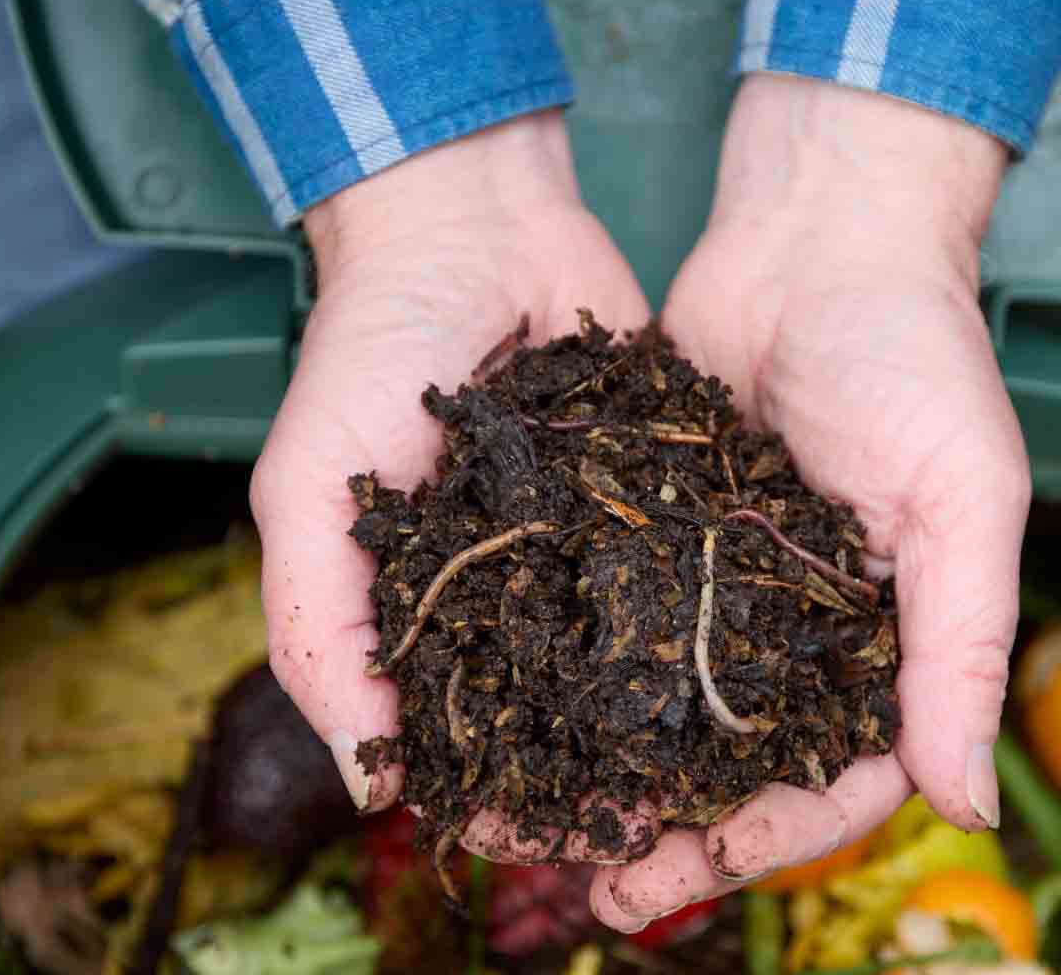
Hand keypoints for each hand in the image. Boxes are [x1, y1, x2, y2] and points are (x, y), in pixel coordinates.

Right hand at [252, 112, 653, 860]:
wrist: (472, 222)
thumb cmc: (368, 348)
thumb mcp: (305, 489)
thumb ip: (316, 626)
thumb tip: (372, 780)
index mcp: (420, 612)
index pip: (454, 736)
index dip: (486, 794)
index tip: (532, 838)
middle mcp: (508, 593)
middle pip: (554, 718)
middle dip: (590, 779)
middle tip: (643, 832)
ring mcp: (586, 547)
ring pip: (630, 665)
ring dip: (662, 727)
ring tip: (708, 784)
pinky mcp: (656, 499)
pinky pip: (688, 576)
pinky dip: (716, 626)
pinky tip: (755, 675)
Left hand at [589, 75, 1030, 930]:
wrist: (821, 232)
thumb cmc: (919, 352)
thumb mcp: (966, 497)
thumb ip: (965, 649)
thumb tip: (969, 812)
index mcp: (887, 645)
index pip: (833, 782)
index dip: (762, 842)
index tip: (676, 878)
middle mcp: (802, 635)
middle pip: (734, 770)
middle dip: (668, 836)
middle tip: (590, 886)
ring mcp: (723, 588)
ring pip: (661, 714)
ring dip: (603, 775)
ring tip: (525, 824)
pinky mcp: (654, 534)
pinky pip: (609, 626)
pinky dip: (566, 676)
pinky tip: (506, 714)